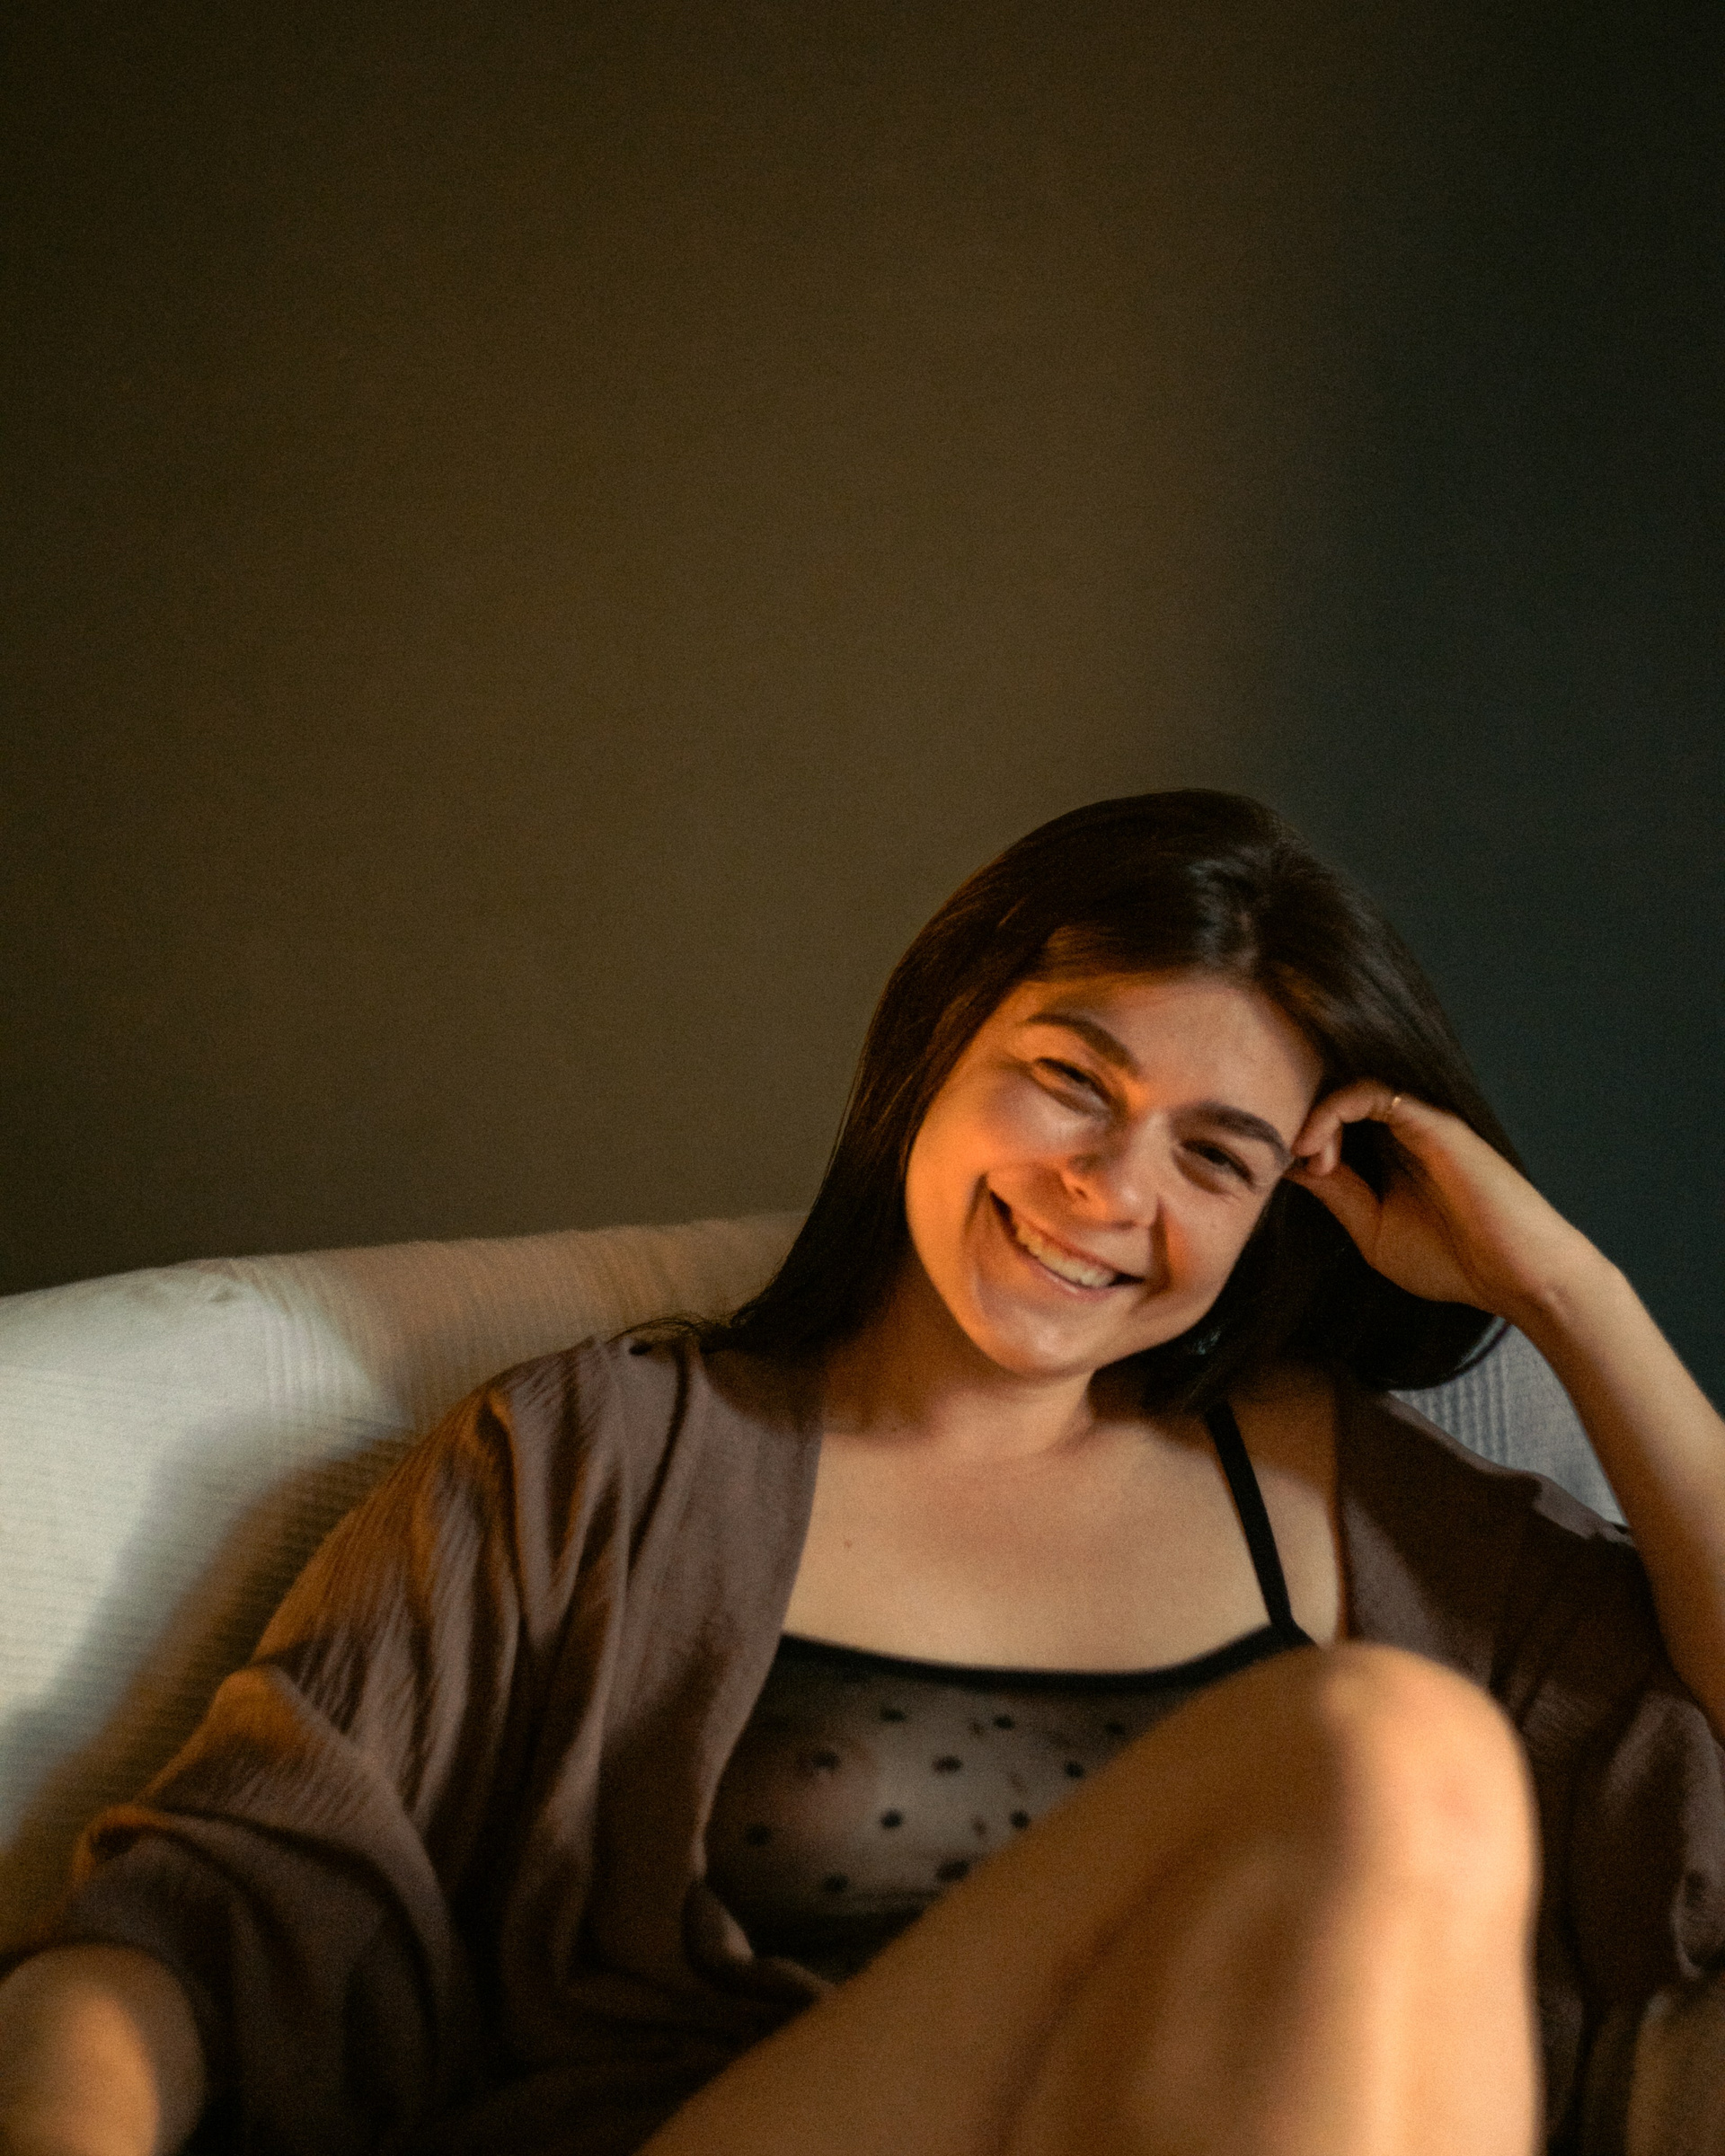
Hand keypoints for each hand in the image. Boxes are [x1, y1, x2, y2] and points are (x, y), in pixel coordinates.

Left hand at [1284, 1082, 1602, 1327]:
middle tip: (1286, 1161)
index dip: (1292, 1140)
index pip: (1326, 1123)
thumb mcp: (1372, 1230)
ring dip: (1311, 1118)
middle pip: (1330, 1098)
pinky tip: (1315, 1149)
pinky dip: (1331, 1111)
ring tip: (1306, 1158)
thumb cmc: (1453, 1260)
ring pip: (1345, 1089)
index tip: (1278, 1175)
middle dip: (1295, 1121)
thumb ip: (1335, 1193)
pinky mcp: (1430, 1120)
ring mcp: (1416, 1121)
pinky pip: (1369, 1092)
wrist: (1517, 1275)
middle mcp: (1399, 1131)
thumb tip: (1287, 1164)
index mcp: (1386, 1155)